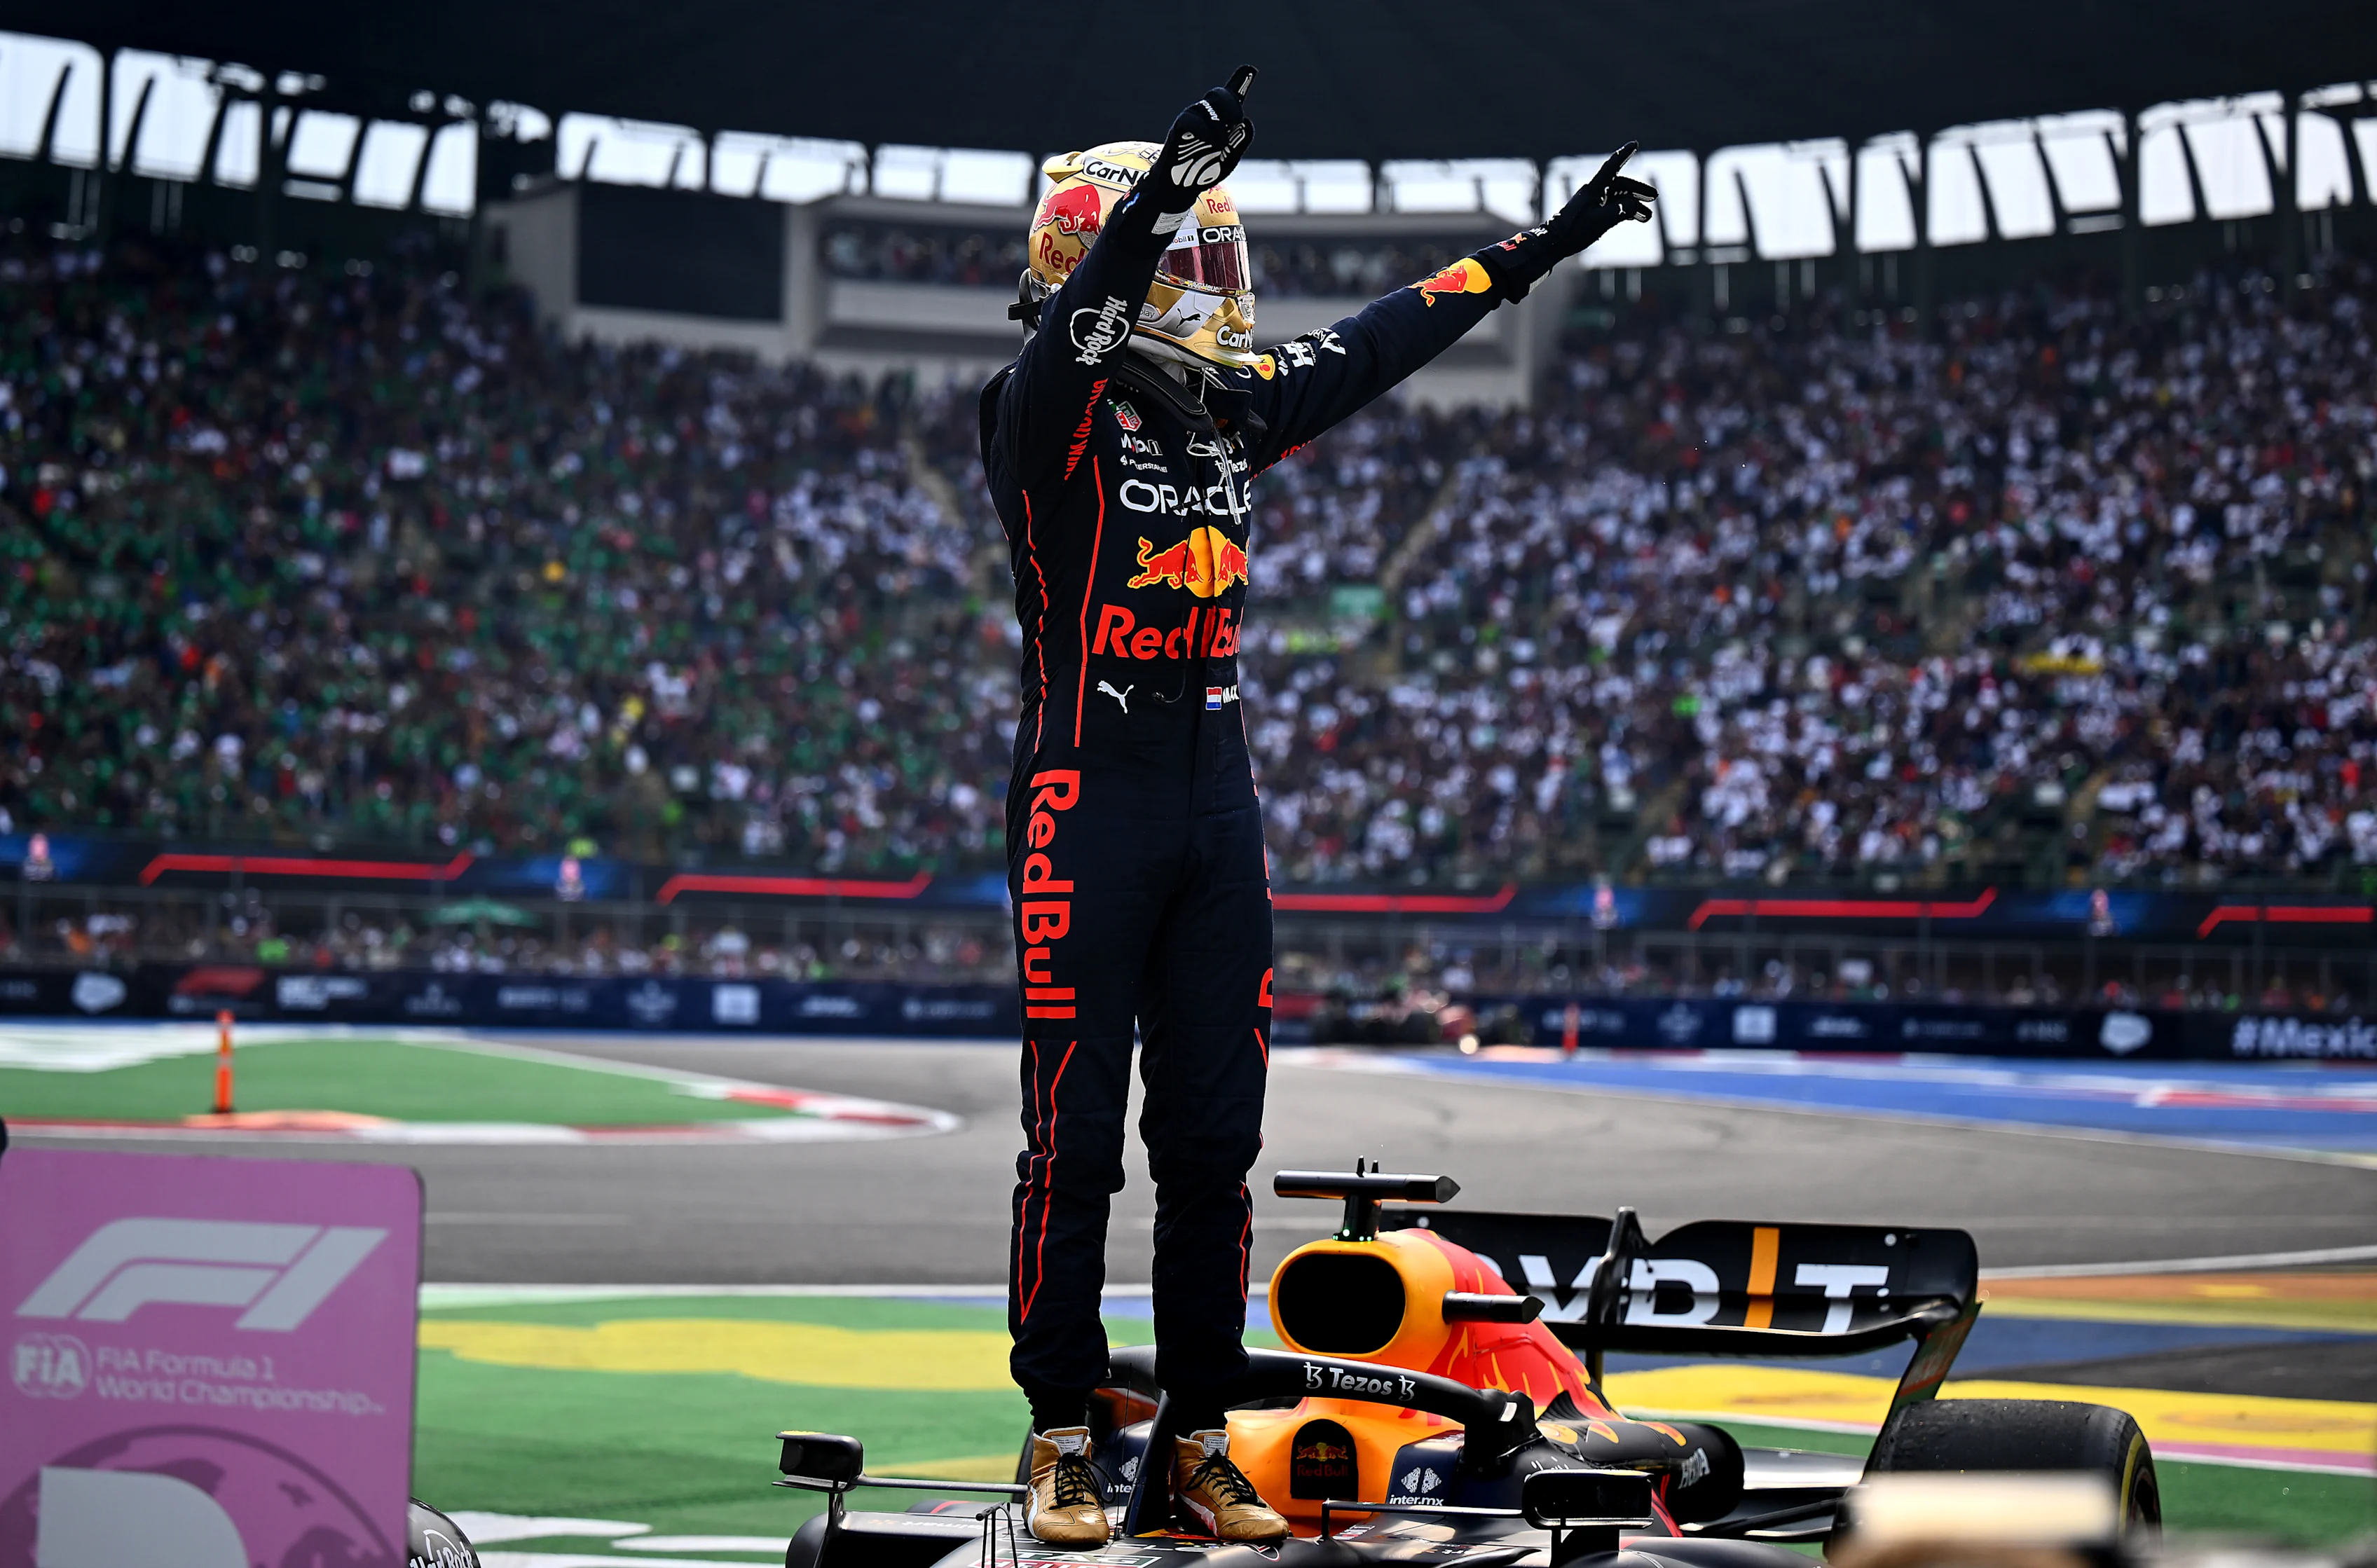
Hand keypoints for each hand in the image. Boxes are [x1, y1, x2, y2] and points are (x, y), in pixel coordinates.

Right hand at [1147, 65, 1256, 208]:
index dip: (1240, 82)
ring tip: (1221, 144)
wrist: (1180, 187)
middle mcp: (1205, 115)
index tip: (1250, 69)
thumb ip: (1240, 141)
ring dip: (1219, 122)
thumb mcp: (1230, 158)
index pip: (1230, 97)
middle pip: (1218, 95)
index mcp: (1220, 121)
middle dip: (1230, 103)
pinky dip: (1204, 128)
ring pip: (1206, 107)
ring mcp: (1191, 120)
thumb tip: (1246, 122)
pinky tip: (1212, 141)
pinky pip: (1190, 119)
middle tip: (1237, 120)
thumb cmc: (1205, 170)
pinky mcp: (1178, 129)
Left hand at [1543, 142, 1656, 255]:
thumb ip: (1620, 211)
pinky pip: (1613, 209)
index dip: (1624, 155)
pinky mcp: (1593, 214)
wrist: (1554, 244)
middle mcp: (1595, 193)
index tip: (1634, 144)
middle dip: (1638, 190)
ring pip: (1619, 199)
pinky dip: (1625, 212)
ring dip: (1634, 206)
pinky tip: (1637, 219)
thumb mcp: (1600, 221)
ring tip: (1648, 216)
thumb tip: (1635, 204)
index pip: (1612, 167)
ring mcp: (1594, 204)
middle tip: (1654, 196)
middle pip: (1621, 185)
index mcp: (1594, 189)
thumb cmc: (1573, 231)